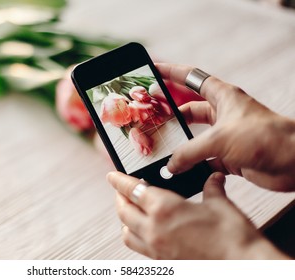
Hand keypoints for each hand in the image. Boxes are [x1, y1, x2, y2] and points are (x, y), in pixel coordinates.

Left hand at [107, 171, 287, 258]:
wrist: (243, 265)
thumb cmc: (232, 236)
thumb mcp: (220, 204)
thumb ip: (211, 188)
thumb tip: (213, 178)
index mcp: (164, 209)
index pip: (132, 190)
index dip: (119, 181)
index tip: (112, 175)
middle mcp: (154, 229)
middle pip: (123, 211)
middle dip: (120, 197)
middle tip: (122, 190)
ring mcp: (157, 248)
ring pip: (126, 232)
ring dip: (124, 219)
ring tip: (130, 210)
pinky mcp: (163, 261)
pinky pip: (138, 247)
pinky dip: (135, 235)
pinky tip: (144, 231)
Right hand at [156, 63, 294, 191]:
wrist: (294, 163)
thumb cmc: (264, 138)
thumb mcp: (219, 139)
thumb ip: (189, 152)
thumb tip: (171, 165)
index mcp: (222, 96)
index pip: (191, 78)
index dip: (171, 72)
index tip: (153, 70)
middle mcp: (223, 114)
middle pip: (189, 110)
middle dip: (170, 115)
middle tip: (150, 118)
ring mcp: (226, 136)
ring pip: (194, 138)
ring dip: (181, 145)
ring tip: (161, 149)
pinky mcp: (229, 156)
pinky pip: (203, 160)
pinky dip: (192, 166)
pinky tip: (179, 171)